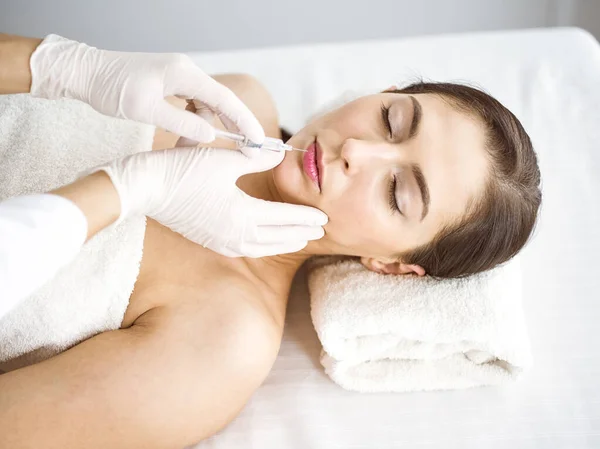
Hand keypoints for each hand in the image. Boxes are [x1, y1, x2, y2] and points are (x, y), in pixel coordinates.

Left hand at [29, 34, 264, 152]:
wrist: (86, 73)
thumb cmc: (111, 89)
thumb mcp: (145, 110)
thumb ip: (182, 123)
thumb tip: (211, 136)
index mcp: (183, 73)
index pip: (225, 99)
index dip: (245, 121)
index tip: (258, 141)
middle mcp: (186, 72)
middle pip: (221, 101)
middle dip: (236, 126)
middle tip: (249, 151)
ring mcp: (179, 76)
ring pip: (206, 106)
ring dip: (206, 129)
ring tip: (193, 151)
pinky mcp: (172, 83)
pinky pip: (192, 105)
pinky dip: (193, 123)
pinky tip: (185, 139)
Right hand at [89, 147, 327, 257]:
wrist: (145, 189)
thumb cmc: (183, 170)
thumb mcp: (224, 159)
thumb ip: (257, 157)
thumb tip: (281, 153)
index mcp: (242, 214)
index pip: (283, 218)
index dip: (305, 217)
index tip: (323, 217)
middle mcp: (234, 234)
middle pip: (277, 237)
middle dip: (300, 233)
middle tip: (320, 231)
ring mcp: (220, 241)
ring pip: (261, 247)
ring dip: (283, 243)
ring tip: (299, 240)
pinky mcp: (209, 241)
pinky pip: (245, 249)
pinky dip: (262, 247)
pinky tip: (263, 243)